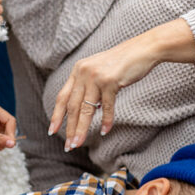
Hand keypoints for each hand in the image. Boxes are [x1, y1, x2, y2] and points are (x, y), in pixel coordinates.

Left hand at [49, 19, 194, 150]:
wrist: (143, 49)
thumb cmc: (122, 63)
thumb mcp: (99, 71)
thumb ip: (89, 87)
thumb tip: (85, 111)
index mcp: (78, 70)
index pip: (63, 97)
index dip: (56, 115)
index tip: (52, 131)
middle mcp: (83, 72)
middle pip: (73, 106)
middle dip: (69, 128)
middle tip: (68, 146)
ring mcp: (96, 76)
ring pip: (86, 109)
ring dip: (82, 129)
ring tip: (78, 143)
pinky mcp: (110, 80)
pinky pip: (106, 106)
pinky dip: (106, 120)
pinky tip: (104, 131)